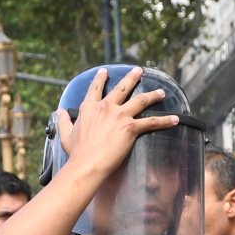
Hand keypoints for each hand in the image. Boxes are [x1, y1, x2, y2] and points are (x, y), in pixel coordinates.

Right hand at [52, 66, 176, 180]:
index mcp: (89, 108)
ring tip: (162, 91)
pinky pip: (152, 122)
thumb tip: (59, 112)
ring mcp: (120, 115)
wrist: (87, 163)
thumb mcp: (66, 135)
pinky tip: (176, 119)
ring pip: (141, 100)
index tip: (104, 72)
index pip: (95, 88)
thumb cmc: (76, 153)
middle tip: (139, 71)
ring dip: (153, 95)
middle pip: (122, 88)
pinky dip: (165, 120)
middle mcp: (106, 107)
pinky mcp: (131, 127)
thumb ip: (64, 121)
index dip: (100, 79)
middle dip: (132, 78)